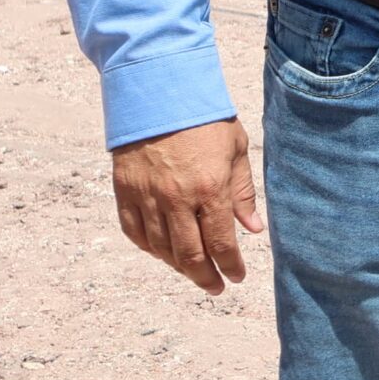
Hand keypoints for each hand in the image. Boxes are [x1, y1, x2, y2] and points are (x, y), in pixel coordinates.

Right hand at [111, 118, 263, 293]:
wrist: (158, 92)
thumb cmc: (204, 118)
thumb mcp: (236, 149)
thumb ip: (243, 193)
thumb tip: (254, 230)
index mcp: (209, 188)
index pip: (221, 243)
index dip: (231, 266)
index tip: (237, 277)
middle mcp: (176, 199)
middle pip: (190, 256)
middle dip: (206, 278)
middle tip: (216, 287)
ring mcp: (147, 198)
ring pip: (161, 250)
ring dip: (179, 267)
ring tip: (194, 272)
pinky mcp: (124, 192)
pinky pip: (135, 233)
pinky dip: (149, 249)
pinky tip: (163, 253)